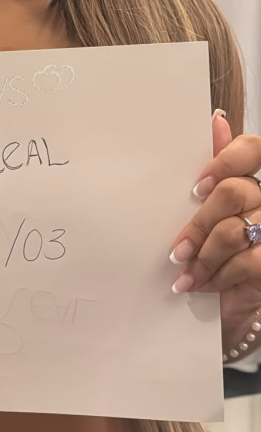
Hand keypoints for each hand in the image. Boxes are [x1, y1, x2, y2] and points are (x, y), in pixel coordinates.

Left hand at [169, 113, 260, 352]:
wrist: (235, 311)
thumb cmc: (220, 255)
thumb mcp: (212, 214)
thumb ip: (216, 172)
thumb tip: (215, 121)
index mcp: (254, 181)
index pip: (253, 149)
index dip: (225, 161)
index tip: (197, 187)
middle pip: (234, 192)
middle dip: (199, 224)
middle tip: (177, 249)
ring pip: (234, 230)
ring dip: (203, 256)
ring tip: (186, 272)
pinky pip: (246, 262)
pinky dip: (216, 276)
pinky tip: (201, 285)